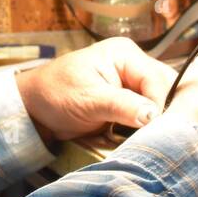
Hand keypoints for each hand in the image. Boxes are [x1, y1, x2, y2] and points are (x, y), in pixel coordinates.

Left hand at [14, 37, 173, 144]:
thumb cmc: (54, 95)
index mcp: (125, 54)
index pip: (156, 79)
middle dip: (161, 115)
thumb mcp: (88, 100)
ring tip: (151, 142)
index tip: (157, 130)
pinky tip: (143, 141)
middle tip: (158, 139)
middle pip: (163, 90)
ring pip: (158, 105)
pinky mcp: (128, 103)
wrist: (34, 109)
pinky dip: (146, 129)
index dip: (160, 105)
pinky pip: (147, 115)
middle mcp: (133, 66)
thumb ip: (122, 105)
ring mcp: (131, 85)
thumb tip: (153, 115)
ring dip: (154, 124)